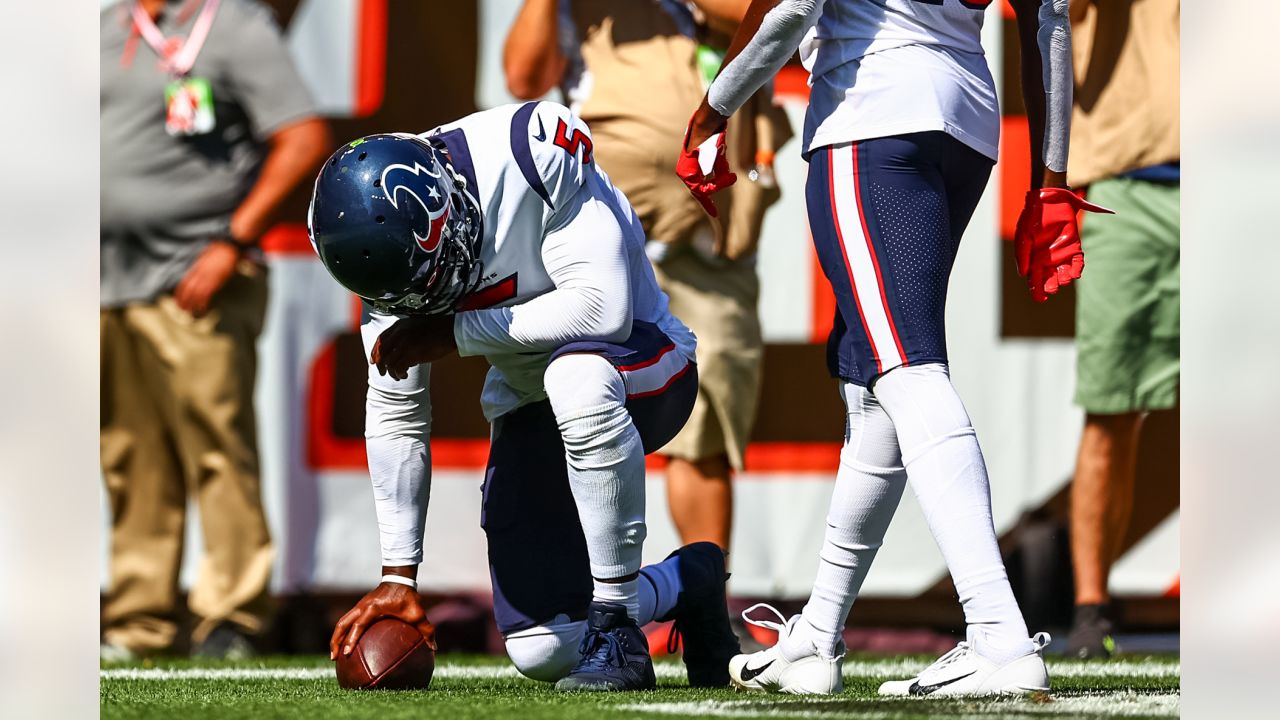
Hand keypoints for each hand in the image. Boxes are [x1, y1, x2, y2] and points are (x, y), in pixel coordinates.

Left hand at [174, 241, 239, 317]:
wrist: (229, 245)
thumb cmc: (220, 249)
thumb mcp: (206, 256)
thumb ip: (200, 265)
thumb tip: (196, 273)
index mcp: (196, 267)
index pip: (184, 282)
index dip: (179, 293)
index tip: (177, 300)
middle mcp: (199, 272)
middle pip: (187, 289)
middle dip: (183, 301)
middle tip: (182, 309)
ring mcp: (207, 276)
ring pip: (195, 293)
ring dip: (191, 304)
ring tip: (190, 312)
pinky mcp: (216, 280)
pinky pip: (206, 294)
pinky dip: (203, 303)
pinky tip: (203, 308)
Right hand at [329, 582, 436, 659]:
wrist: (399, 578)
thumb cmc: (408, 596)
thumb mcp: (418, 613)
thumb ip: (426, 630)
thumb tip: (434, 649)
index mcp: (373, 608)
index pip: (359, 625)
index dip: (352, 639)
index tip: (347, 653)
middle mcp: (362, 606)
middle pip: (342, 624)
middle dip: (336, 641)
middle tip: (334, 658)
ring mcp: (359, 606)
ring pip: (342, 622)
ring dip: (336, 637)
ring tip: (335, 654)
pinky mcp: (360, 607)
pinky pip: (347, 620)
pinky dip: (344, 632)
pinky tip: (347, 644)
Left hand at [370, 314, 456, 379]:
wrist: (450, 330)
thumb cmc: (436, 329)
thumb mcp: (415, 326)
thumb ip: (404, 334)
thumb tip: (397, 349)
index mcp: (399, 326)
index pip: (380, 340)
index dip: (375, 352)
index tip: (374, 361)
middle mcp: (399, 334)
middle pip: (382, 352)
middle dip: (380, 364)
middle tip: (382, 373)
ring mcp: (405, 344)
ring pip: (389, 362)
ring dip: (392, 372)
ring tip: (399, 375)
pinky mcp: (412, 354)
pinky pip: (399, 368)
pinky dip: (400, 373)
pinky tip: (405, 375)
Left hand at [677, 116, 735, 217]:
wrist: (706, 126)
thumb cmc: (712, 139)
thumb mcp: (719, 159)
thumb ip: (720, 172)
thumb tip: (729, 180)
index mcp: (691, 170)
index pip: (698, 190)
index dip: (706, 202)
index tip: (714, 214)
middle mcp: (685, 172)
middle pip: (699, 192)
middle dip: (708, 201)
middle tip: (715, 212)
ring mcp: (684, 172)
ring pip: (701, 190)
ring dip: (717, 185)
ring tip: (731, 178)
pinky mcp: (687, 172)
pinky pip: (701, 185)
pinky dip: (716, 183)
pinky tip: (728, 176)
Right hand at [1014, 187, 1113, 301]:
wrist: (1048, 200)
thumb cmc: (1031, 218)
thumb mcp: (1023, 237)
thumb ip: (1022, 255)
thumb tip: (1024, 275)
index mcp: (1034, 259)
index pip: (1035, 279)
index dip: (1037, 290)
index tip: (1040, 298)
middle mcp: (1048, 259)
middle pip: (1050, 279)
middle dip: (1050, 287)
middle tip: (1051, 289)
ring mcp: (1062, 252)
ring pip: (1064, 273)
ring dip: (1064, 280)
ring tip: (1062, 281)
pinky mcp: (1074, 245)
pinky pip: (1078, 261)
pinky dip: (1077, 269)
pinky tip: (1075, 274)